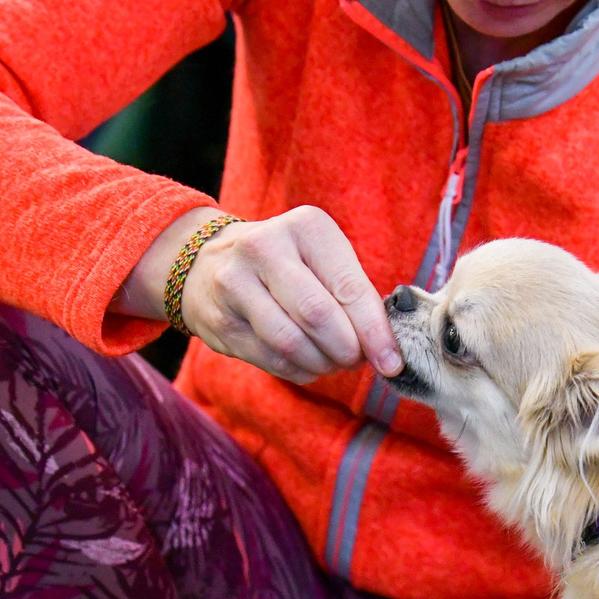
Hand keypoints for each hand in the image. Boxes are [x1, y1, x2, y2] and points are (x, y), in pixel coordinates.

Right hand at [126, 207, 402, 382]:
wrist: (206, 261)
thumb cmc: (285, 263)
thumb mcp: (321, 257)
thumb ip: (353, 294)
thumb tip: (385, 349)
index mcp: (305, 227)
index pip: (348, 287)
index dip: (374, 332)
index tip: (392, 363)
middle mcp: (265, 248)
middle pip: (318, 317)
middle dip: (346, 351)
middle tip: (355, 360)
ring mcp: (235, 283)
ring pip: (291, 343)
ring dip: (321, 364)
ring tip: (331, 361)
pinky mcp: (220, 320)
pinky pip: (270, 359)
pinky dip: (298, 370)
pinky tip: (305, 363)